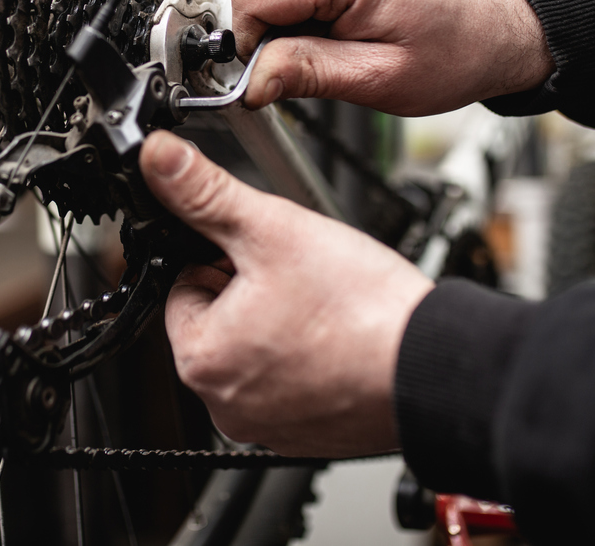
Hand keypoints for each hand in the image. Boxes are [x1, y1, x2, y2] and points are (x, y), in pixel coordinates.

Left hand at [140, 130, 432, 457]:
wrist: (436, 366)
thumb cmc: (362, 311)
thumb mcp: (272, 230)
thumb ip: (204, 192)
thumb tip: (158, 160)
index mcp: (200, 359)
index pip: (184, 284)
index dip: (223, 256)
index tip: (263, 254)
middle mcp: (223, 404)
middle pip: (217, 318)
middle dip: (251, 289)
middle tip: (300, 278)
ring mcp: (266, 425)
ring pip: (255, 349)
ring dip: (280, 322)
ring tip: (323, 307)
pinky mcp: (305, 435)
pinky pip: (289, 383)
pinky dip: (308, 359)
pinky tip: (339, 338)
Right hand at [230, 0, 553, 114]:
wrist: (494, 28)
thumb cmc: (455, 51)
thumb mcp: (377, 78)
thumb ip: (305, 73)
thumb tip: (250, 80)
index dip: (251, 40)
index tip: (269, 72)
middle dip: (262, 28)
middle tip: (301, 61)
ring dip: (277, 15)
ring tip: (324, 39)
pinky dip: (291, 1)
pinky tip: (326, 21)